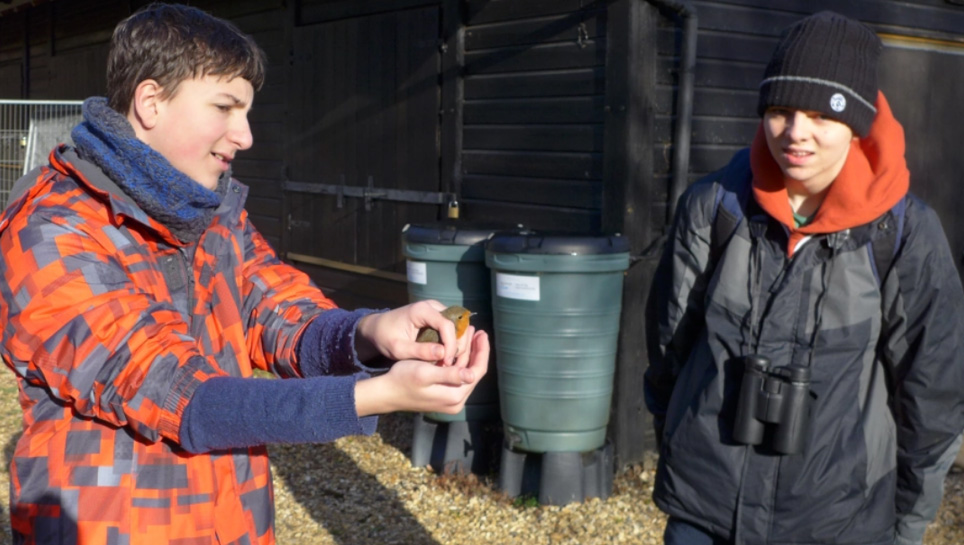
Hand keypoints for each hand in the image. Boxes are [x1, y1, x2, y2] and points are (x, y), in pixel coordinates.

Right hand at [354, 330, 488, 415]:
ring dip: (468, 354)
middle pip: (473, 372)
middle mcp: (456, 401)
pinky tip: (457, 348)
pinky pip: (457, 376)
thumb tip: (472, 375)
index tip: (482, 333)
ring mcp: (450, 400)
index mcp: (454, 396)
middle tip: (477, 331)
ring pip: (465, 373)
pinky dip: (459, 361)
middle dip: (476, 350)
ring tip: (469, 335)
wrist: (386, 393)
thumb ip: (450, 375)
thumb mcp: (425, 373)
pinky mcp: (443, 396)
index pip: (477, 371)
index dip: (482, 351)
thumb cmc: (403, 379)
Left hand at [355, 300, 470, 365]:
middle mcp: (432, 306)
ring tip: (447, 362)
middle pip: (456, 324)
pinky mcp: (437, 316)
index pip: (446, 325)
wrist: (377, 327)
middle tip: (448, 365)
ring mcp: (436, 309)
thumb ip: (420, 351)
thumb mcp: (398, 349)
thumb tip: (443, 353)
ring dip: (456, 345)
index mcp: (421, 310)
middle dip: (456, 346)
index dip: (451, 345)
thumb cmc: (385, 337)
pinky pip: (452, 329)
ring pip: (457, 327)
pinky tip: (445, 356)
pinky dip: (452, 342)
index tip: (446, 362)